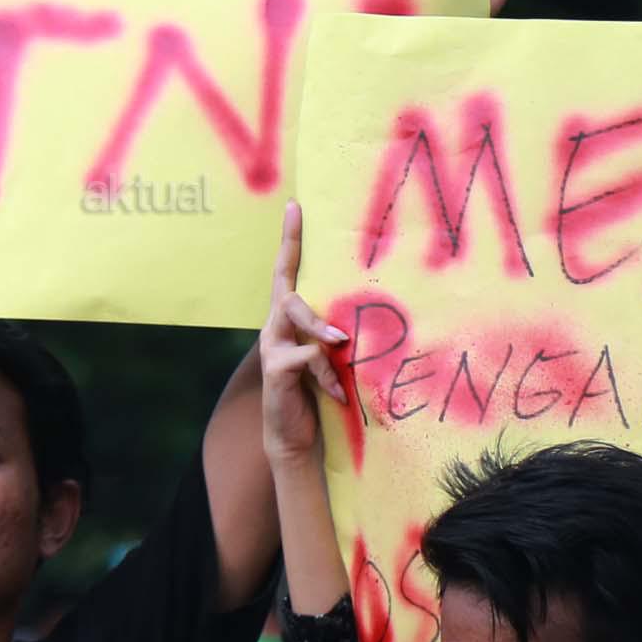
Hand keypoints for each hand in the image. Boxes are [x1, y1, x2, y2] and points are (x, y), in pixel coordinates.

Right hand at [260, 200, 347, 467]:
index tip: (294, 206)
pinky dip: (326, 374)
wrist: (293, 435)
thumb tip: (368, 311)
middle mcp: (275, 328)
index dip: (289, 240)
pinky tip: (339, 392)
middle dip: (299, 272)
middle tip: (315, 265)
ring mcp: (272, 348)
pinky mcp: (276, 372)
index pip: (286, 272)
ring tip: (339, 342)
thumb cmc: (314, 391)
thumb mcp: (328, 357)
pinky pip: (304, 359)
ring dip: (320, 328)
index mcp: (288, 319)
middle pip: (286, 290)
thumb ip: (335, 333)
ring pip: (293, 317)